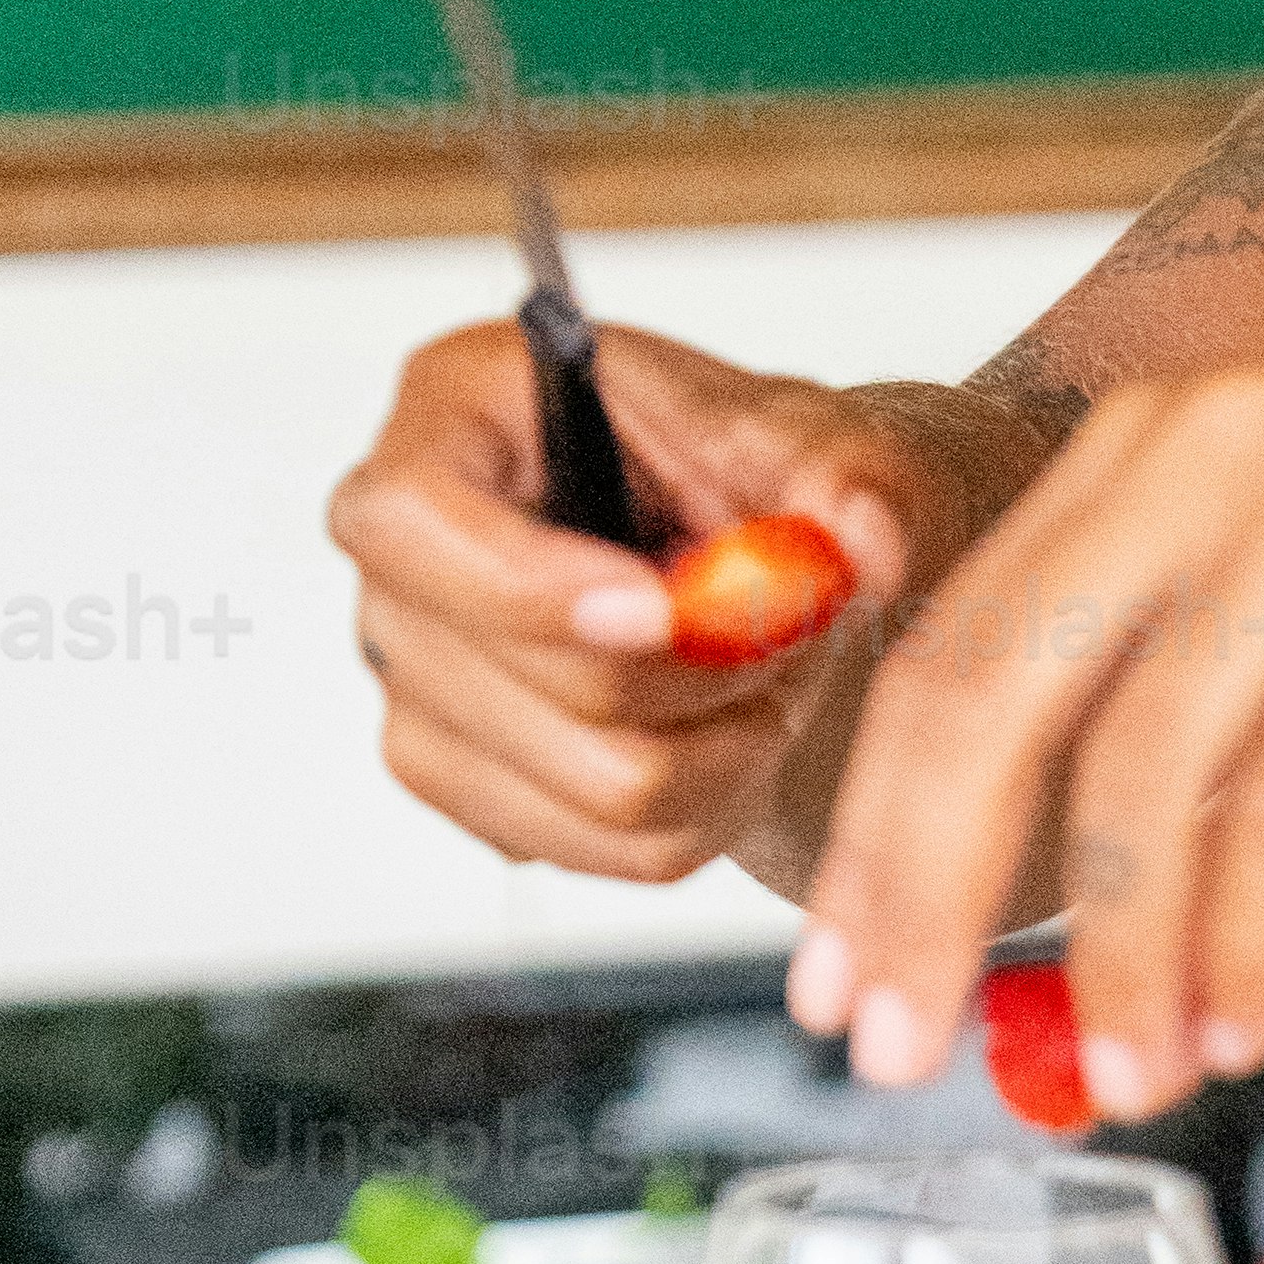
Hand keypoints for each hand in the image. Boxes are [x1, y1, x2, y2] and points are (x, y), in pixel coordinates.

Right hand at [328, 321, 985, 891]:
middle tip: (790, 624)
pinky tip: (724, 726)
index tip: (662, 609)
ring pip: (595, 788)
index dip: (528, 586)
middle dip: (703, 670)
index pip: (412, 517)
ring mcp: (415, 684)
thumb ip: (854, 471)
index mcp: (456, 413)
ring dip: (729, 745)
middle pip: (528, 678)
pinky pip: (619, 850)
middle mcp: (404, 558)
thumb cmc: (756, 471)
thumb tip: (859, 540)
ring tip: (763, 670)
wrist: (768, 563)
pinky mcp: (469, 785)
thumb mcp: (824, 434)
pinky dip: (715, 806)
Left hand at [789, 290, 1263, 1106]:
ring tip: (1116, 1083)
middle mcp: (1208, 449)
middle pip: (991, 700)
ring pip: (1140, 770)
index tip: (838, 974)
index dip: (874, 828)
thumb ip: (1226, 750)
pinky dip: (1248, 935)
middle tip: (884, 1046)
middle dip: (919, 895)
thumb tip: (1117, 951)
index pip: (953, 650)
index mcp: (1156, 446)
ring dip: (1111, 959)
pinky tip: (1240, 1022)